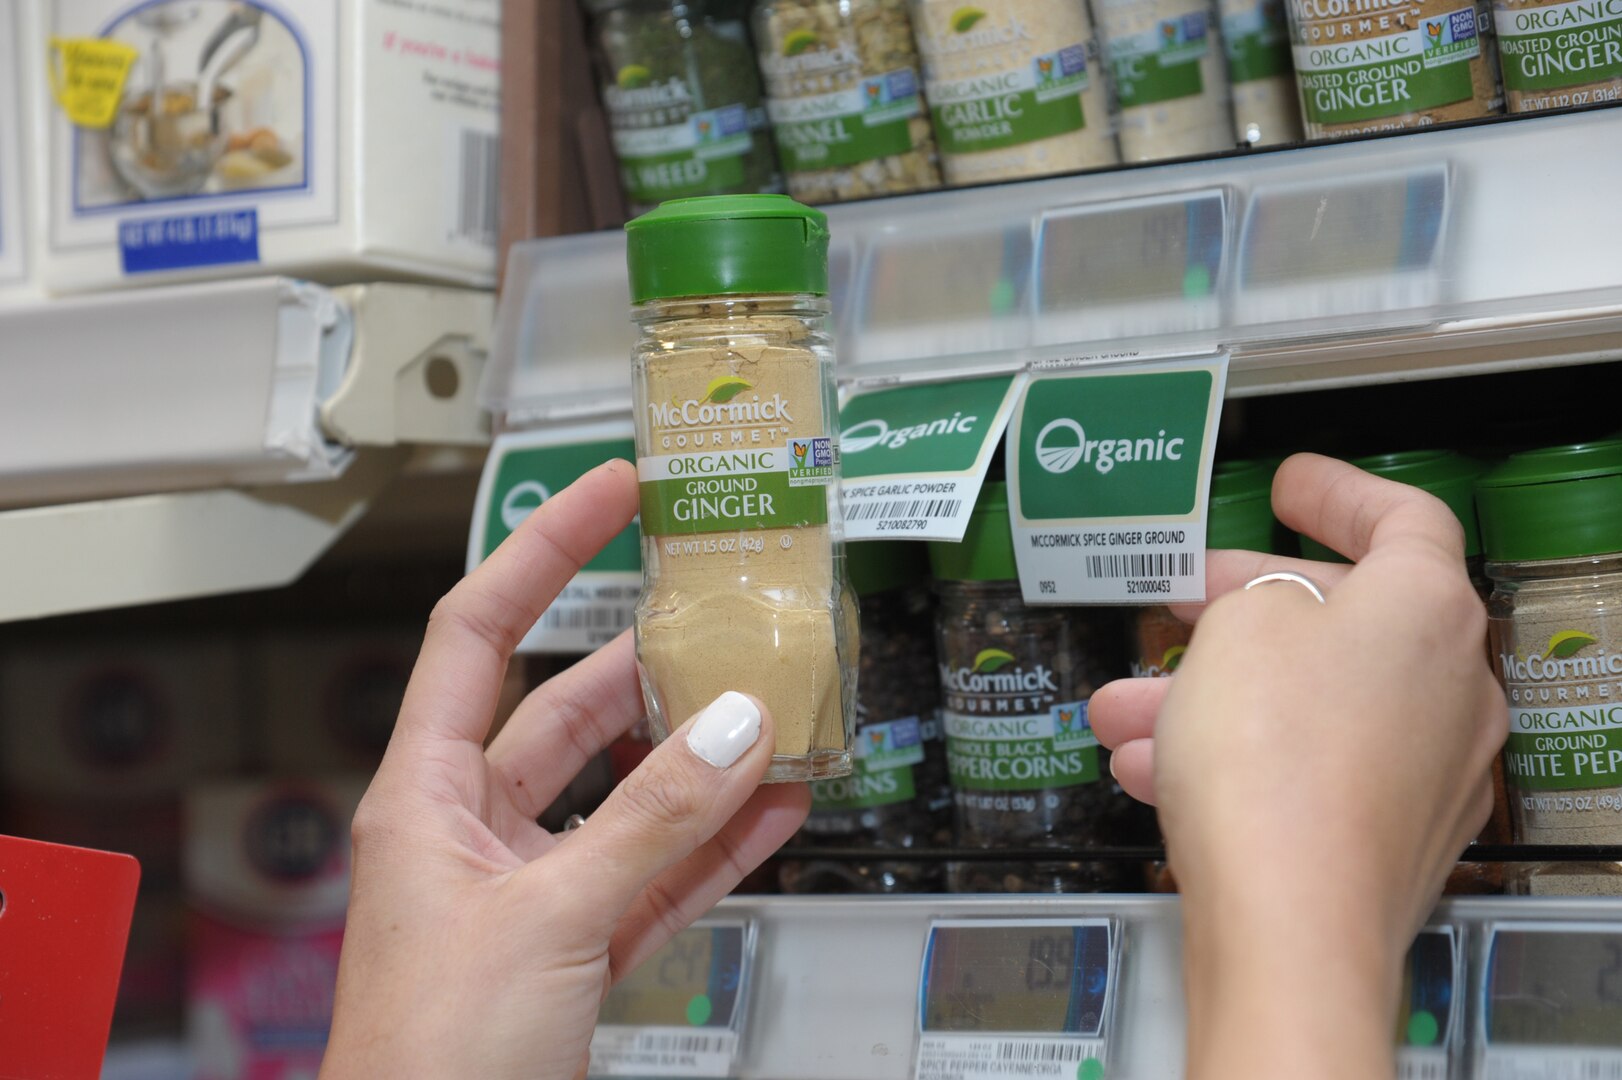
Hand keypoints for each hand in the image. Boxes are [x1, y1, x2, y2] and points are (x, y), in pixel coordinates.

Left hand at [320, 461, 808, 1079]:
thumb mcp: (546, 918)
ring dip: (701, 761)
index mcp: (424, 797)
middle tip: (721, 616)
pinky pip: (658, 876)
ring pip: (628, 797)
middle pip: (568, 712)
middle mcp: (475, 832)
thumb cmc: (427, 1064)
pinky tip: (775, 812)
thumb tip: (735, 727)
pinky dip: (717, 846)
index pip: (477, 633)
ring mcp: (533, 892)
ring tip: (772, 710)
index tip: (610, 494)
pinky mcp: (579, 952)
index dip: (542, 550)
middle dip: (650, 668)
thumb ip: (651, 822)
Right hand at [1089, 453, 1505, 1079]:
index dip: (1340, 492)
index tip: (1292, 484)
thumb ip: (1255, 594)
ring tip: (1125, 708)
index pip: (1402, 519)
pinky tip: (1150, 770)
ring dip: (1214, 695)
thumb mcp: (1238, 626)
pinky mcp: (1390, 839)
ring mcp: (1427, 771)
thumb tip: (1266, 612)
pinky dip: (1235, 758)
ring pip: (1307, 704)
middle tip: (1186, 598)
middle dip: (1243, 610)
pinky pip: (1305, 770)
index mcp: (1427, 610)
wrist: (1286, 923)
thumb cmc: (1272, 764)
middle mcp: (1450, 688)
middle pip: (1344, 619)